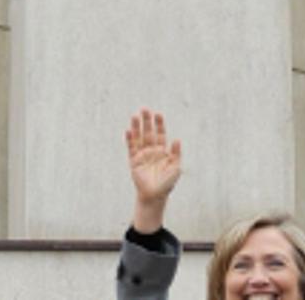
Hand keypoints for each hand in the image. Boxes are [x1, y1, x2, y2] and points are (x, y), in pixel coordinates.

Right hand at [126, 108, 180, 232]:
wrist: (155, 196)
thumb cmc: (167, 183)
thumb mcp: (175, 168)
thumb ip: (175, 154)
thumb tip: (176, 139)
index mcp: (162, 151)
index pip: (160, 134)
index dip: (159, 124)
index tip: (158, 114)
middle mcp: (151, 150)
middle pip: (148, 132)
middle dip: (147, 121)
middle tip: (145, 109)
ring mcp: (142, 155)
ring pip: (139, 137)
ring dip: (136, 127)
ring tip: (134, 116)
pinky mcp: (134, 161)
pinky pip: (131, 148)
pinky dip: (129, 140)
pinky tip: (128, 131)